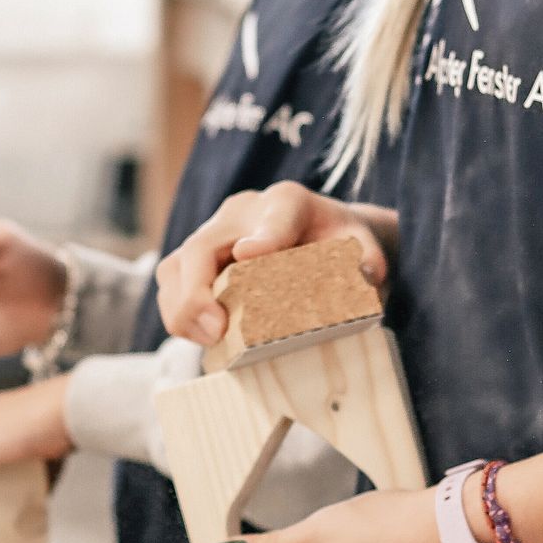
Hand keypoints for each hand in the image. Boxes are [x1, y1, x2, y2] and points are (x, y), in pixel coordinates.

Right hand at [155, 181, 397, 345]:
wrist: (326, 238)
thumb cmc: (344, 244)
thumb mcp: (365, 247)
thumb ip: (370, 258)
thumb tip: (365, 275)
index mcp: (289, 202)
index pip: (276, 216)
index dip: (263, 237)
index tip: (249, 256)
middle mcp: (243, 211)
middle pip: (202, 245)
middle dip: (199, 290)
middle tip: (217, 329)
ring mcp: (216, 234)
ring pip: (176, 267)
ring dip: (182, 307)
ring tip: (208, 340)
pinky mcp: (201, 260)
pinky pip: (173, 284)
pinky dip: (180, 313)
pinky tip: (204, 338)